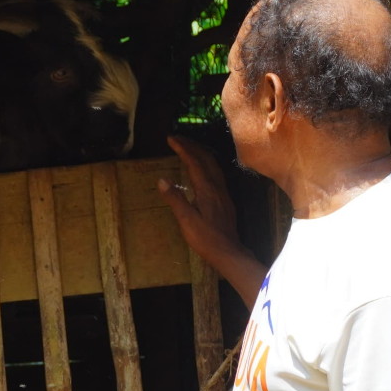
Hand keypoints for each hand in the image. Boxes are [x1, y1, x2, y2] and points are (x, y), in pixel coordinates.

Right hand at [158, 135, 244, 263]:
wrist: (228, 252)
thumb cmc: (205, 238)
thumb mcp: (186, 220)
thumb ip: (175, 199)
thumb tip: (162, 179)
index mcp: (207, 189)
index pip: (194, 162)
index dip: (182, 148)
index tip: (170, 138)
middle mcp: (217, 186)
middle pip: (206, 158)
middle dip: (191, 145)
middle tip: (177, 138)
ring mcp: (223, 192)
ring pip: (213, 164)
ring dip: (200, 152)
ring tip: (188, 148)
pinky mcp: (225, 199)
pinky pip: (216, 173)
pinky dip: (206, 163)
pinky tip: (201, 168)